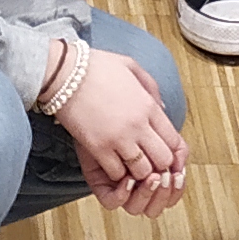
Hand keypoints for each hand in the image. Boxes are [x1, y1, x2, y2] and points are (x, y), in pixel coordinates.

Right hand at [56, 47, 188, 213]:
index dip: (171, 152)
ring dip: (137, 171)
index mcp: (148, 105)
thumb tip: (162, 108)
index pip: (175, 140)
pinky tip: (111, 163)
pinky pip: (117, 173)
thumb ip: (151, 88)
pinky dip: (116, 173)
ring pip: (142, 171)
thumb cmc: (95, 66)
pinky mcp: (98, 147)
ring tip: (129, 164)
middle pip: (163, 160)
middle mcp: (138, 124)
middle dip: (157, 164)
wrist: (64, 71)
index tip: (159, 151)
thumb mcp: (131, 67)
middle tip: (146, 161)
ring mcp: (119, 137)